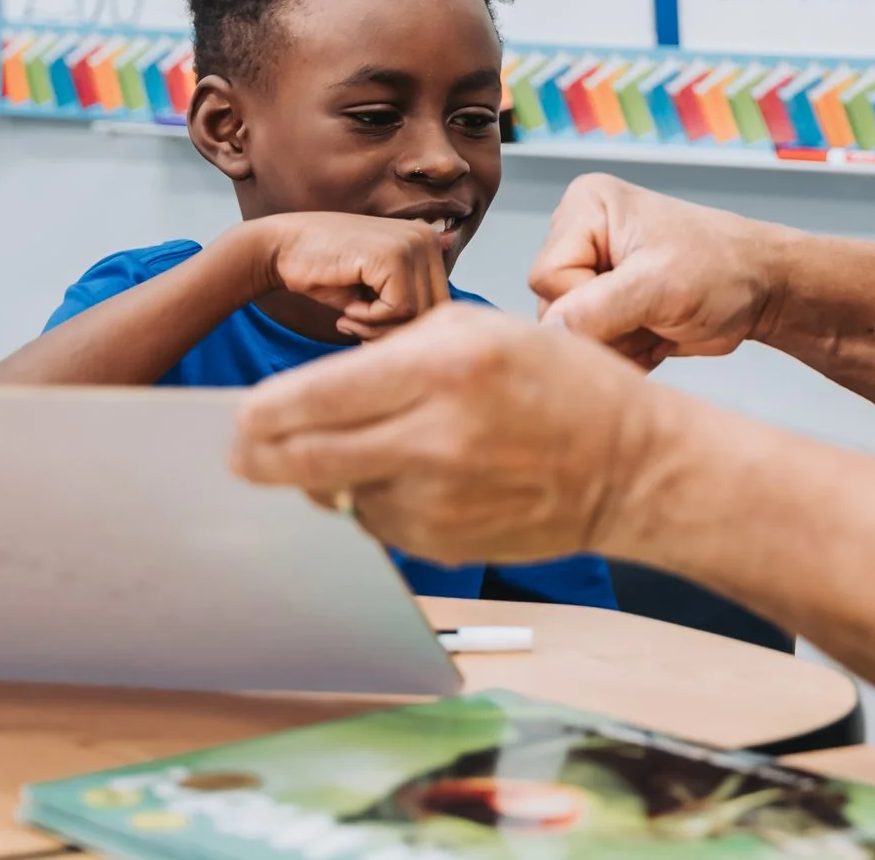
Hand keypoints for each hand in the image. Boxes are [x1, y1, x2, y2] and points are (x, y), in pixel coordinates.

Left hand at [232, 304, 648, 564]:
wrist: (632, 465)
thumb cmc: (561, 386)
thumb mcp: (479, 329)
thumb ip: (390, 351)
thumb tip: (305, 390)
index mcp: (441, 367)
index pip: (303, 400)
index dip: (256, 413)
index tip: (243, 415)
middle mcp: (432, 435)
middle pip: (293, 460)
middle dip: (256, 456)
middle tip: (247, 449)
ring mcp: (435, 498)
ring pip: (331, 494)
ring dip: (330, 477)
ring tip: (374, 450)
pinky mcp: (441, 545)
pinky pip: (375, 523)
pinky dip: (379, 502)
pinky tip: (424, 479)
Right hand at [242, 212, 451, 340]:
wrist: (280, 249)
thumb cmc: (328, 275)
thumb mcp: (377, 291)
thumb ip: (409, 305)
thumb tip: (441, 344)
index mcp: (429, 245)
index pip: (442, 304)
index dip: (408, 329)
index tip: (373, 330)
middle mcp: (427, 239)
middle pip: (436, 310)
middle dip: (397, 331)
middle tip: (359, 330)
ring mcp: (413, 243)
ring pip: (419, 314)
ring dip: (380, 329)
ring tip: (350, 319)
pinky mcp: (393, 255)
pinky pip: (398, 310)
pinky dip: (369, 320)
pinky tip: (347, 308)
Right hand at [527, 174, 788, 366]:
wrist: (764, 291)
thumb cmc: (724, 270)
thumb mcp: (658, 286)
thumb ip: (595, 310)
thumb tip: (546, 336)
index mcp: (587, 207)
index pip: (546, 276)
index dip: (587, 300)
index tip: (639, 295)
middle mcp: (580, 234)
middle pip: (552, 308)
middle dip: (606, 327)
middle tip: (654, 312)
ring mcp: (592, 271)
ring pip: (572, 334)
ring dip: (619, 342)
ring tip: (659, 321)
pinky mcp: (606, 304)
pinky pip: (592, 347)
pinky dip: (626, 352)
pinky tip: (657, 333)